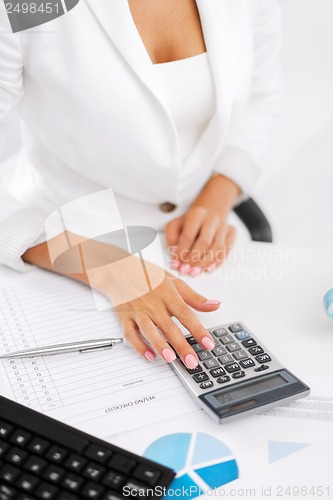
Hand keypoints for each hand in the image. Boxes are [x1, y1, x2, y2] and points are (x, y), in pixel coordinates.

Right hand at [99, 256, 220, 367]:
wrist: (118, 269)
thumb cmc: (148, 275)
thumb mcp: (174, 282)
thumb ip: (194, 297)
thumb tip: (215, 305)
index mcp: (167, 293)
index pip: (185, 314)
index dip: (198, 330)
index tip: (208, 344)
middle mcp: (153, 303)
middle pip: (169, 326)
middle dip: (181, 345)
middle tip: (192, 361)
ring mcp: (138, 311)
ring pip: (149, 330)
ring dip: (159, 345)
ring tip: (170, 359)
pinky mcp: (124, 317)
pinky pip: (130, 334)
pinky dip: (139, 346)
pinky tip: (149, 356)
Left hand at [165, 206, 235, 275]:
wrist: (211, 208)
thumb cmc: (190, 220)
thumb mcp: (176, 224)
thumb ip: (172, 237)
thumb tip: (174, 252)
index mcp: (197, 214)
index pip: (189, 235)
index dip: (182, 251)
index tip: (176, 262)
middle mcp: (212, 219)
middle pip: (204, 241)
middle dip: (194, 259)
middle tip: (185, 270)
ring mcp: (223, 226)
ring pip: (217, 247)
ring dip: (205, 262)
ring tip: (195, 272)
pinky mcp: (231, 232)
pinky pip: (227, 249)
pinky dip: (218, 261)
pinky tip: (209, 269)